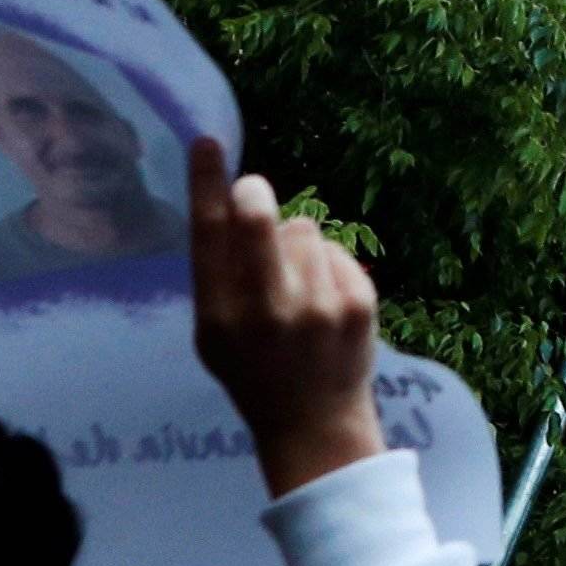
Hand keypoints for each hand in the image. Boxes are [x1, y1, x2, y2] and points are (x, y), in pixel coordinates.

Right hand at [186, 140, 385, 493]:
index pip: (209, 239)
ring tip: (296, 288)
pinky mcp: (357, 305)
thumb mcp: (214, 335)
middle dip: (256, 198)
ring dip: (297, 245)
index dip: (207, 186)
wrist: (314, 423)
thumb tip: (237, 199)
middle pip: (262, 223)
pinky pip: (336, 250)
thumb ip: (220, 276)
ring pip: (304, 230)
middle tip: (253, 192)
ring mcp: (317, 308)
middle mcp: (267, 311)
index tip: (208, 142)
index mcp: (220, 319)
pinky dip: (329, 265)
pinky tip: (324, 302)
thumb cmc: (253, 370)